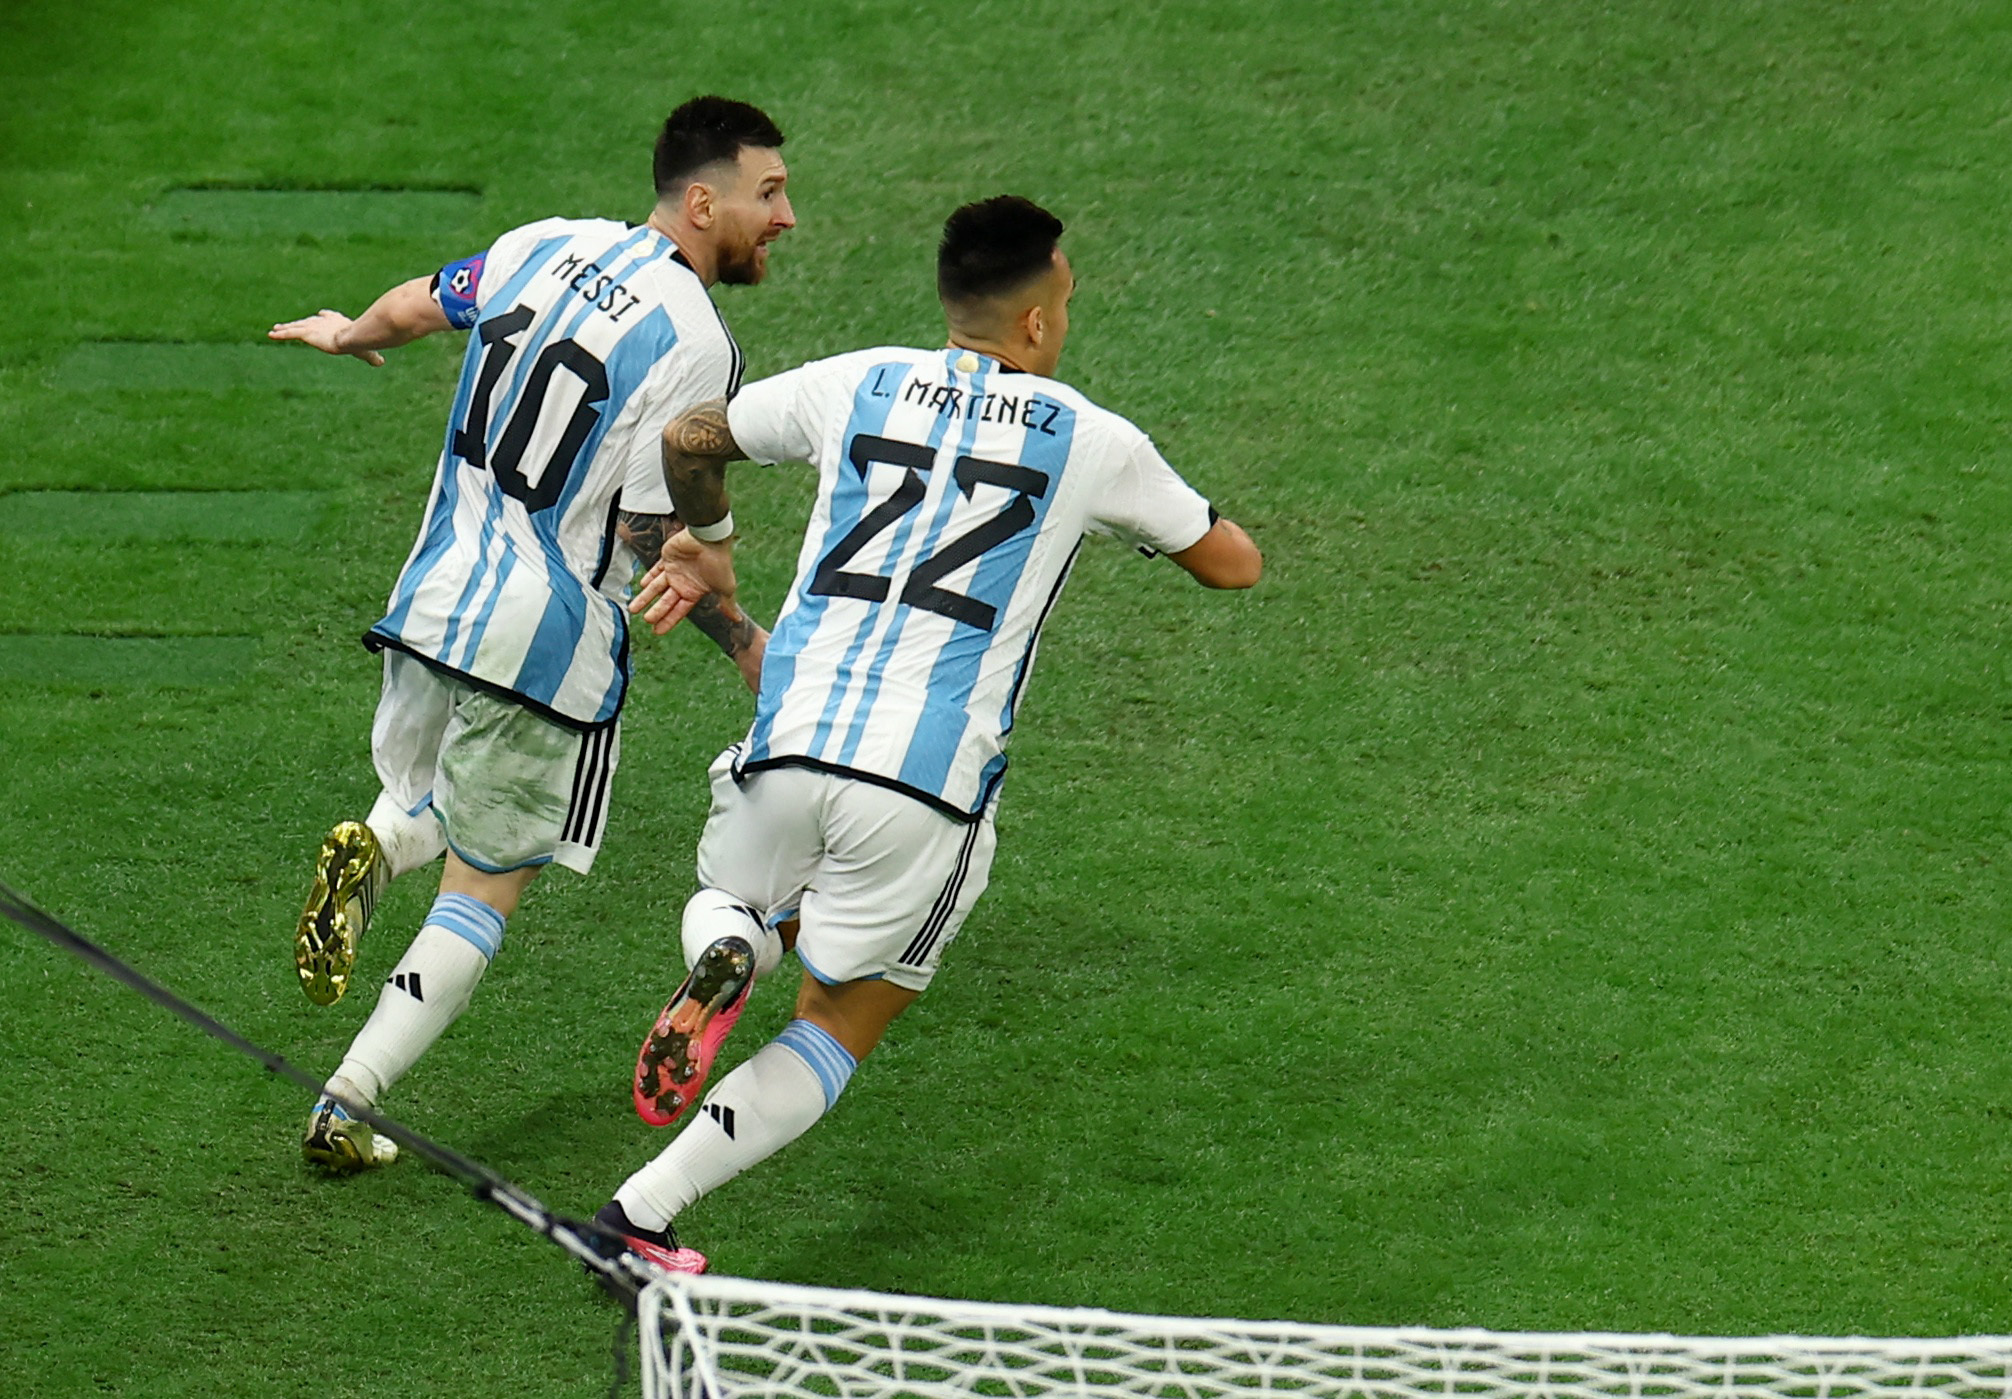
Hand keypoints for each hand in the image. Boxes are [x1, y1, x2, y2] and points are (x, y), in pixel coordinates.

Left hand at [267, 309, 384, 365]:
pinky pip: (290, 334)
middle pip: (308, 321)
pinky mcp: (306, 333)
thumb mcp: (366, 351)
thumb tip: (381, 363)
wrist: (350, 338)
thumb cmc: (360, 342)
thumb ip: (371, 357)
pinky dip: (280, 335)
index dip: (324, 317)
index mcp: (337, 322)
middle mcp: (323, 322)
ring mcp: (313, 326)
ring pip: (296, 327)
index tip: (320, 315)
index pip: (327, 317)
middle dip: (299, 323)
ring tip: (275, 329)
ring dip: (285, 329)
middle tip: (291, 324)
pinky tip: (270, 335)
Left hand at [629, 529, 738, 635]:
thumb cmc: (719, 563)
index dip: (668, 620)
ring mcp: (675, 570)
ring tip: (633, 608)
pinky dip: (649, 577)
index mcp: (695, 591)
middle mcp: (684, 582)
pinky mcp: (668, 558)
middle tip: (646, 621)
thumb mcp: (725, 588)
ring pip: (656, 587)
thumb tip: (737, 619)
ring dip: (645, 598)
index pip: (679, 610)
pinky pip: (655, 570)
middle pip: (665, 601)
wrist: (710, 538)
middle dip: (656, 612)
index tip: (657, 631)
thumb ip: (727, 604)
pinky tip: (641, 585)